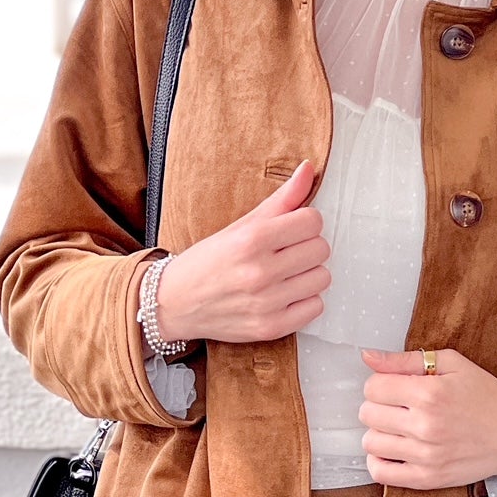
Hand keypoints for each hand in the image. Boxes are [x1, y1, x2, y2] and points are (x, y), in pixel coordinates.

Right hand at [153, 159, 330, 344]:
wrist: (174, 303)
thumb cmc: (207, 261)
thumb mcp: (240, 226)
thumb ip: (281, 199)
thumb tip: (309, 169)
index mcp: (251, 240)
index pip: (312, 221)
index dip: (304, 222)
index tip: (291, 228)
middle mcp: (259, 272)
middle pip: (320, 249)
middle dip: (307, 246)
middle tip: (286, 251)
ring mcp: (266, 303)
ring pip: (322, 278)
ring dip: (308, 274)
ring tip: (286, 273)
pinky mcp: (270, 327)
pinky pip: (315, 307)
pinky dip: (305, 300)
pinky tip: (285, 294)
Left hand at [356, 346, 496, 489]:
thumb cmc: (484, 396)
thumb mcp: (452, 364)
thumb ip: (406, 360)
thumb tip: (368, 356)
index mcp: (429, 393)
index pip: (373, 388)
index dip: (379, 384)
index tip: (393, 387)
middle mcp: (425, 425)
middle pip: (368, 414)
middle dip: (378, 406)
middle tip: (396, 407)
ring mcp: (425, 455)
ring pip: (371, 443)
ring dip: (379, 433)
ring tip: (397, 428)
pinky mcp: (427, 479)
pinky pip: (381, 473)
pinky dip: (379, 462)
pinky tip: (393, 450)